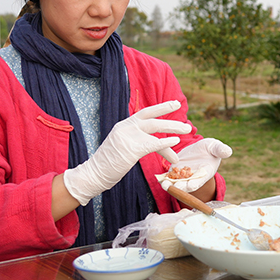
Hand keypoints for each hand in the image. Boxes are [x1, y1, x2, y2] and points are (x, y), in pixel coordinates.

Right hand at [63, 101, 189, 204]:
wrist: (92, 174)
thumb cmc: (109, 165)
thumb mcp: (124, 149)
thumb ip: (139, 143)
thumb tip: (161, 146)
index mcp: (124, 125)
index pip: (145, 113)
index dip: (160, 108)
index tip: (174, 104)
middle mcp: (126, 127)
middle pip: (151, 116)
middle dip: (169, 113)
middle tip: (182, 110)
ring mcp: (128, 136)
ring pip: (155, 127)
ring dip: (173, 127)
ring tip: (187, 129)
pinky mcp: (131, 149)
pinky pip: (153, 143)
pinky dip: (166, 143)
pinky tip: (176, 142)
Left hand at [156, 138, 231, 192]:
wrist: (201, 149)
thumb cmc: (211, 148)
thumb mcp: (215, 147)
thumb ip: (220, 149)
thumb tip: (228, 151)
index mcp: (204, 174)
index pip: (198, 182)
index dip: (193, 184)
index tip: (188, 185)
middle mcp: (193, 178)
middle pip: (185, 186)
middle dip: (178, 187)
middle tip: (170, 186)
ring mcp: (183, 175)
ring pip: (175, 183)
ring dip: (169, 185)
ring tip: (163, 183)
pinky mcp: (175, 170)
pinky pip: (168, 176)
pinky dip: (164, 178)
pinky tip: (159, 178)